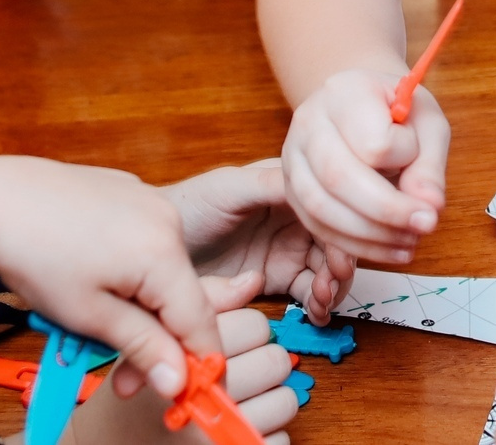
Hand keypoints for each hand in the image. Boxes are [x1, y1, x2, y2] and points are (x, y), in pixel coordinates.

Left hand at [0, 156, 227, 402]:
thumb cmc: (34, 255)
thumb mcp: (89, 316)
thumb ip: (143, 347)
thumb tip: (178, 382)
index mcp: (163, 252)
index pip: (202, 321)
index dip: (198, 363)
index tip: (188, 395)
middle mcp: (168, 219)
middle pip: (183, 296)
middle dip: (159, 339)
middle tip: (126, 376)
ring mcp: (151, 201)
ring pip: (165, 272)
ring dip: (144, 306)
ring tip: (98, 320)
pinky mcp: (133, 193)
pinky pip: (149, 244)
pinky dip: (133, 272)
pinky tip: (95, 279)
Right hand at [72, 305, 301, 444]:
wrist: (102, 443)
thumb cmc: (136, 386)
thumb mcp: (154, 330)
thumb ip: (205, 300)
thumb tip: (254, 280)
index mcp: (184, 356)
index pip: (254, 326)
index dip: (246, 332)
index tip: (225, 345)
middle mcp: (201, 398)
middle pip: (274, 361)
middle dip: (259, 364)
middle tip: (237, 372)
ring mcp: (216, 437)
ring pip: (284, 402)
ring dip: (268, 400)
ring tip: (240, 401)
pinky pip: (280, 442)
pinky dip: (268, 437)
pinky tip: (239, 430)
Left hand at [160, 160, 351, 320]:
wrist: (154, 251)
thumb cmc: (189, 206)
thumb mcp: (228, 188)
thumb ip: (269, 184)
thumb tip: (311, 184)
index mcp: (288, 188)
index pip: (330, 208)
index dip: (341, 234)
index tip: (338, 260)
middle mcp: (295, 217)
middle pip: (336, 241)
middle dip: (341, 266)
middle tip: (330, 287)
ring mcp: (288, 249)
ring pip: (328, 269)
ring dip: (332, 287)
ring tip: (320, 302)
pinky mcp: (277, 278)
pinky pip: (309, 292)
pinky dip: (318, 304)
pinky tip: (315, 312)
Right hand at [280, 69, 448, 264]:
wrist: (363, 106)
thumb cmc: (399, 113)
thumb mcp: (427, 124)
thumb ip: (430, 166)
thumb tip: (428, 210)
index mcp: (346, 92)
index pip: (374, 141)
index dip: (405, 159)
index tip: (422, 158)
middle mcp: (309, 121)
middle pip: (338, 178)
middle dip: (387, 213)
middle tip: (425, 226)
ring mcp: (292, 156)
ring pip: (321, 209)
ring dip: (370, 237)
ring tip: (409, 243)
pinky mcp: (290, 188)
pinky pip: (316, 226)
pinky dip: (354, 246)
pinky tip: (387, 248)